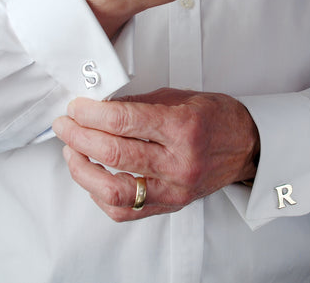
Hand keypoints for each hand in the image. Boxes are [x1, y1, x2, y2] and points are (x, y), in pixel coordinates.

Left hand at [53, 88, 258, 220]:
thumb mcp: (179, 98)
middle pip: (113, 153)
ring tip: (71, 152)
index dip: (90, 113)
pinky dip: (101, 196)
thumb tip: (101, 108)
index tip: (76, 108)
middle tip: (65, 125)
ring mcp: (174, 189)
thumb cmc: (217, 119)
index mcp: (182, 128)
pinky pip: (126, 210)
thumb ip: (138, 105)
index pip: (123, 121)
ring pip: (114, 190)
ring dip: (83, 170)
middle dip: (78, 136)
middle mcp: (179, 163)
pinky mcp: (170, 204)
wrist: (244, 145)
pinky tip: (93, 179)